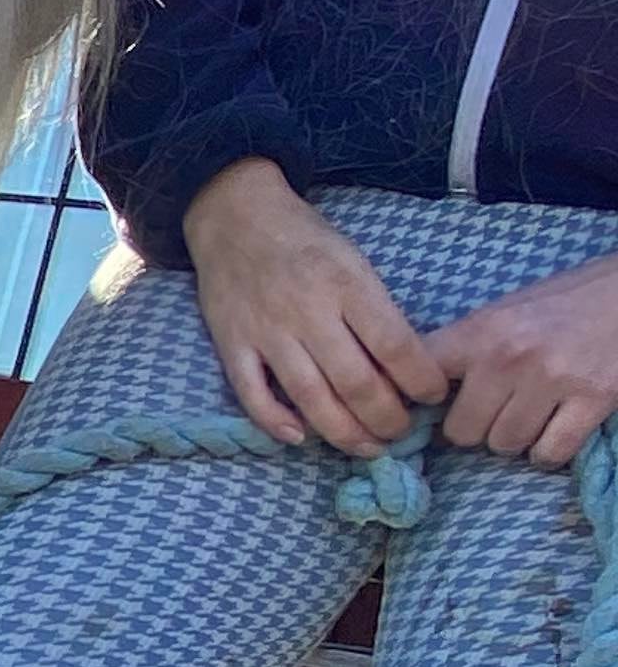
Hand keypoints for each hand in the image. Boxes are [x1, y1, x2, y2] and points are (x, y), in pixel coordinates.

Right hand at [180, 160, 446, 451]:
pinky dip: (275, 422)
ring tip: (368, 448)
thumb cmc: (306, 242)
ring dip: (344, 433)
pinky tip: (300, 437)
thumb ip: (374, 311)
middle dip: (387, 419)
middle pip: (356, 383)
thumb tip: (402, 368)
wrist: (237, 218)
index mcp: (348, 285)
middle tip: (401, 433)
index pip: (394, 345)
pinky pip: (252, 395)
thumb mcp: (354, 261)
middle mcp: (309, 312)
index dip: (421, 381)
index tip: (433, 398)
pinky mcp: (232, 344)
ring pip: (310, 397)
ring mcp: (267, 332)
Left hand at [428, 252, 617, 466]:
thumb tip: (419, 392)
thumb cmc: (564, 302)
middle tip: (495, 414)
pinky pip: (550, 454)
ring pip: (504, 446)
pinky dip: (549, 452)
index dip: (423, 402)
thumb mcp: (505, 312)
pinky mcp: (592, 400)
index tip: (432, 408)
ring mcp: (551, 380)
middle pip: (461, 431)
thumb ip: (467, 348)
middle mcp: (509, 356)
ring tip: (530, 416)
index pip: (422, 380)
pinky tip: (554, 431)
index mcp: (481, 330)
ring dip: (515, 439)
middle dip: (476, 428)